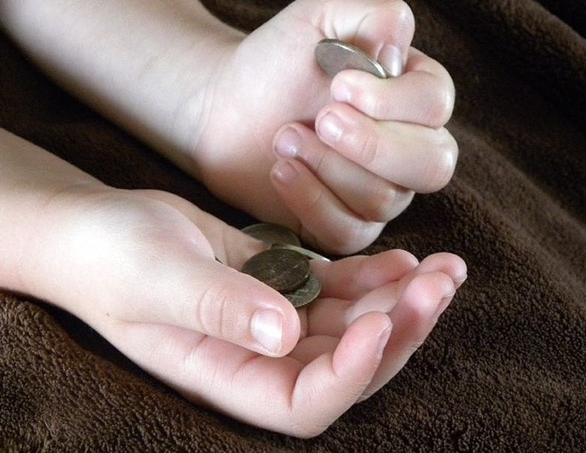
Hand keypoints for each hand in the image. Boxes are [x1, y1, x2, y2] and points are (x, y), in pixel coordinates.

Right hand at [21, 185, 465, 437]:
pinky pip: (338, 289)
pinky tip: (404, 258)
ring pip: (352, 323)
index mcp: (226, 375)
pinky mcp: (280, 282)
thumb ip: (215, 306)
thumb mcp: (155, 278)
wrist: (98, 227)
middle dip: (400, 329)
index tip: (378, 323)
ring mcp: (274, 319)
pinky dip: (373, 276)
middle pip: (346, 363)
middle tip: (440, 284)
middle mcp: (258, 356)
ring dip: (401, 299)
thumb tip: (282, 335)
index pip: (303, 402)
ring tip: (443, 267)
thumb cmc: (109, 258)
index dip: (349, 373)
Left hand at [192, 0, 456, 253]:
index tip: (340, 85)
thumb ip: (372, 15)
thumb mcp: (320, 17)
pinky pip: (349, 234)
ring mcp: (378, 192)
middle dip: (372, 146)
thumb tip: (401, 44)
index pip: (435, 105)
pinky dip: (312, 203)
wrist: (226, 106)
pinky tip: (280, 171)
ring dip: (329, 168)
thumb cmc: (276, 60)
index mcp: (411, 96)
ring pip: (385, 200)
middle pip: (432, 165)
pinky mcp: (343, 224)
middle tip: (321, 119)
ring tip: (285, 137)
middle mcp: (407, 148)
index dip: (393, 101)